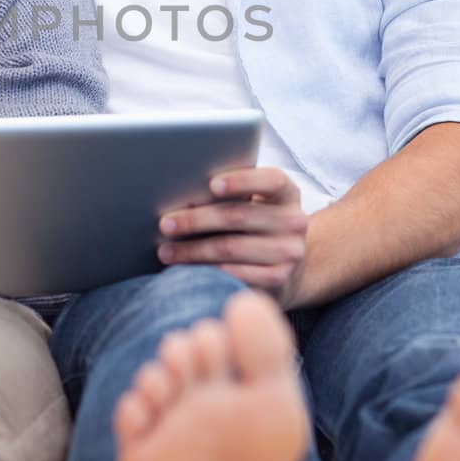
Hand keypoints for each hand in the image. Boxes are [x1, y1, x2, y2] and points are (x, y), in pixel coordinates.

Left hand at [156, 167, 308, 306]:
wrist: (286, 266)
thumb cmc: (254, 226)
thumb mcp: (254, 203)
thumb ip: (231, 194)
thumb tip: (181, 189)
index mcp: (287, 194)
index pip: (271, 180)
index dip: (241, 180)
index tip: (211, 184)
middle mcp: (294, 221)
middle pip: (238, 216)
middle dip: (196, 220)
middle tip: (165, 224)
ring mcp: (290, 253)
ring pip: (230, 248)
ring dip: (192, 250)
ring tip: (165, 251)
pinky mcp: (279, 280)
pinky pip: (235, 275)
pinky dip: (206, 272)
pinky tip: (185, 271)